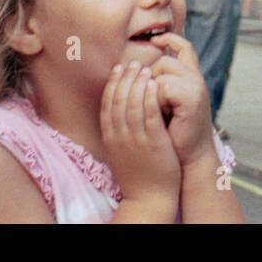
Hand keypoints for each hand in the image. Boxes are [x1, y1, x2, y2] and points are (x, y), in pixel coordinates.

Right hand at [100, 61, 181, 208]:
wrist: (149, 198)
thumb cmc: (137, 173)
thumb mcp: (120, 152)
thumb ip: (117, 132)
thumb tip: (117, 111)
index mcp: (110, 138)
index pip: (107, 105)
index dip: (112, 84)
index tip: (118, 69)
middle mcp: (119, 137)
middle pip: (117, 101)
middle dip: (124, 78)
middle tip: (131, 62)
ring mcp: (135, 140)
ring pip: (132, 105)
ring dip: (137, 83)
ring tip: (144, 68)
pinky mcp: (153, 143)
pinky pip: (149, 115)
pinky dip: (149, 97)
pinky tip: (154, 84)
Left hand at [149, 33, 216, 166]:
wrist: (189, 157)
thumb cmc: (173, 133)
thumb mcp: (166, 104)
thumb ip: (159, 84)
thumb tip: (136, 68)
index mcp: (191, 77)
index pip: (184, 47)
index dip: (170, 38)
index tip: (154, 39)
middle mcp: (196, 78)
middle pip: (164, 60)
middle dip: (151, 79)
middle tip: (155, 103)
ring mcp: (196, 85)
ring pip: (161, 72)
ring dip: (151, 91)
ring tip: (158, 111)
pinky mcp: (192, 97)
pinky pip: (162, 87)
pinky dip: (156, 101)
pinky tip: (161, 115)